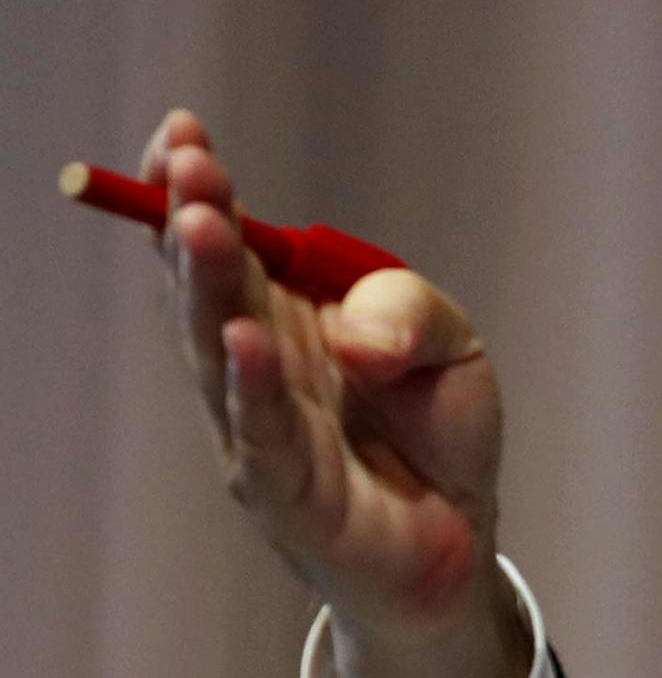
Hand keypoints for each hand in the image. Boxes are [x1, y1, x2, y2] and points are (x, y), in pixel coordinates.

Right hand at [145, 108, 529, 677]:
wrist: (462, 543)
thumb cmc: (438, 433)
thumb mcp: (449, 345)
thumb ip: (409, 313)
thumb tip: (353, 337)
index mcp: (282, 318)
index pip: (224, 244)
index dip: (196, 192)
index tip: (184, 134)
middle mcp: (255, 369)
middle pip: (210, 287)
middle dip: (195, 220)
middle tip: (189, 163)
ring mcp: (260, 433)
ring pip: (222, 352)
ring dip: (209, 286)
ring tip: (201, 224)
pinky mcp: (288, 498)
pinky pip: (264, 437)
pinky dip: (253, 389)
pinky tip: (243, 340)